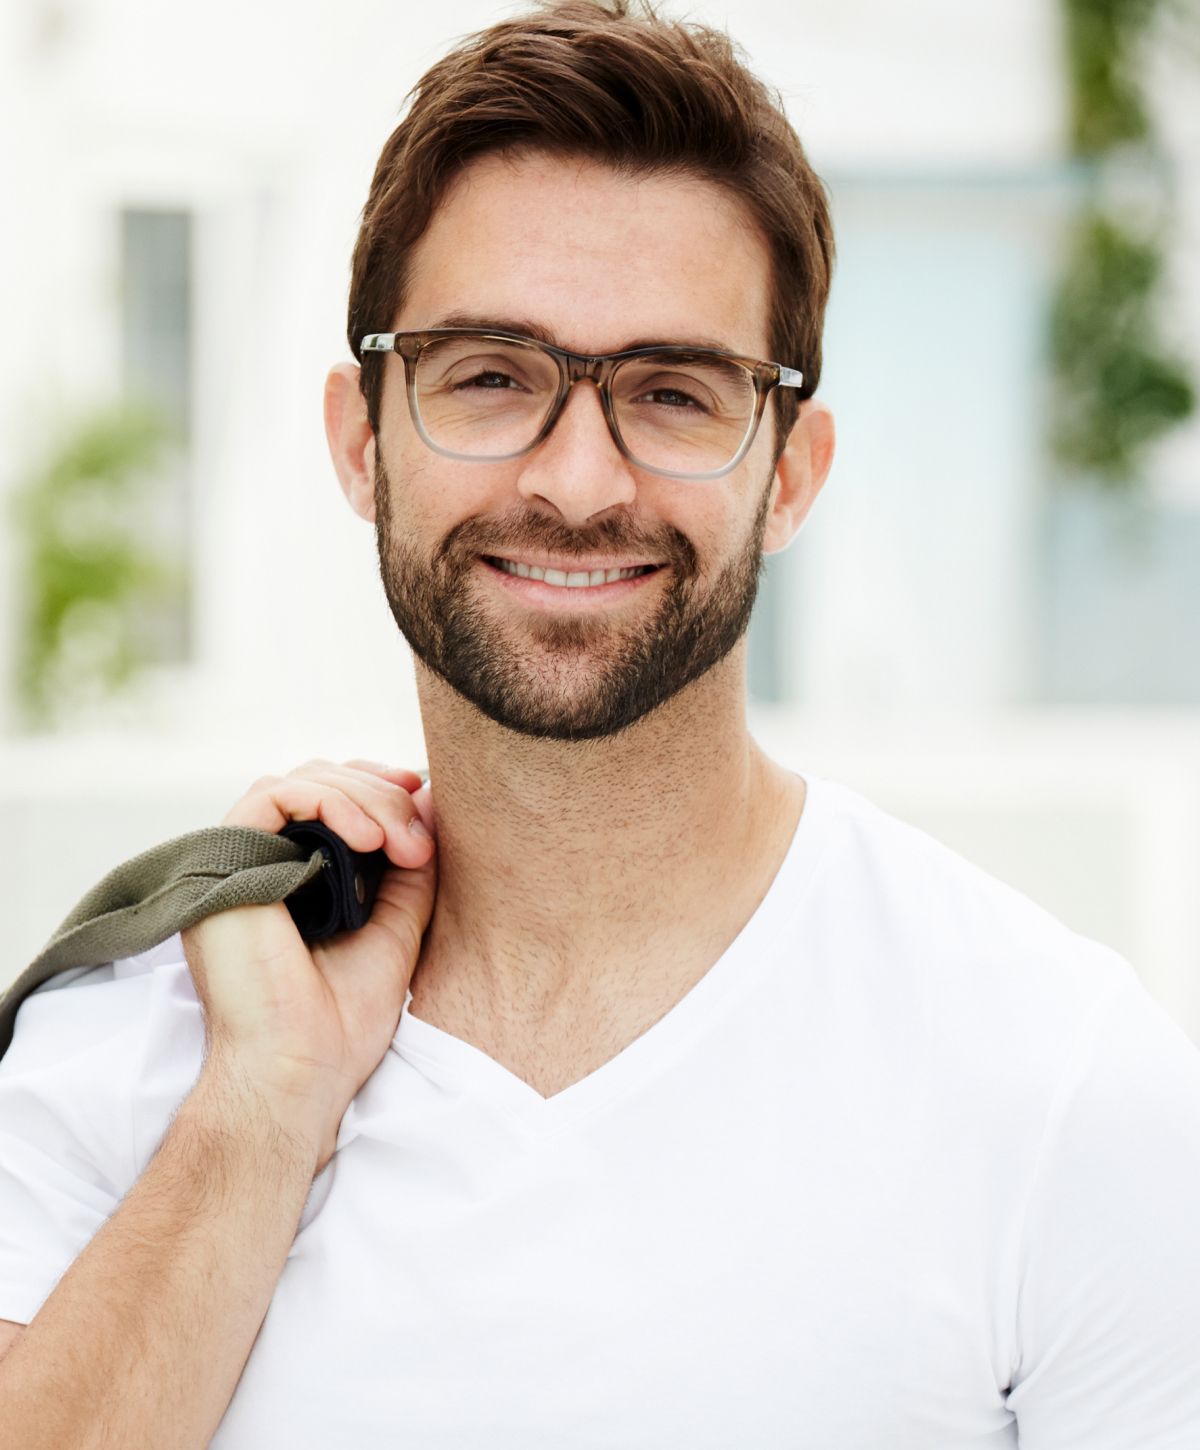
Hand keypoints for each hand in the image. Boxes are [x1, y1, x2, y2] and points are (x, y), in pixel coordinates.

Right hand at [181, 759, 435, 1172]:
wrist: (301, 1071)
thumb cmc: (341, 1021)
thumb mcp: (397, 927)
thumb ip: (411, 867)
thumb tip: (429, 797)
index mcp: (291, 878)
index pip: (330, 797)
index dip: (378, 788)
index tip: (422, 803)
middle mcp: (259, 865)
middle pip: (320, 781)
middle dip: (383, 797)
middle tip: (422, 844)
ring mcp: (237, 865)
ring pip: (300, 781)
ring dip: (365, 799)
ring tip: (404, 846)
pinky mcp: (222, 864)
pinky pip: (272, 795)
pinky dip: (329, 802)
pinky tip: (369, 838)